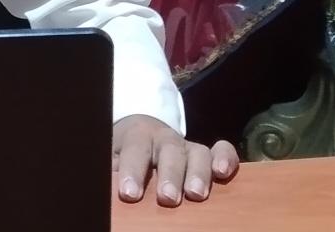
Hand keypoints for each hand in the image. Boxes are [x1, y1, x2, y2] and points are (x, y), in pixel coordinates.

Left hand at [113, 114, 238, 205]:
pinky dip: (226, 158)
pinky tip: (223, 173)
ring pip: (197, 152)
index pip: (136, 149)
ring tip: (196, 194)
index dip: (133, 170)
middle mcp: (165, 139)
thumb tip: (109, 188)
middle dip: (170, 175)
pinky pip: (222, 150)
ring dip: (198, 173)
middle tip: (167, 198)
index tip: (130, 193)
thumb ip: (112, 171)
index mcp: (138, 136)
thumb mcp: (113, 158)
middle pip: (170, 151)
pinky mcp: (207, 155)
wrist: (140, 136)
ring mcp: (188, 146)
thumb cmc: (124, 154)